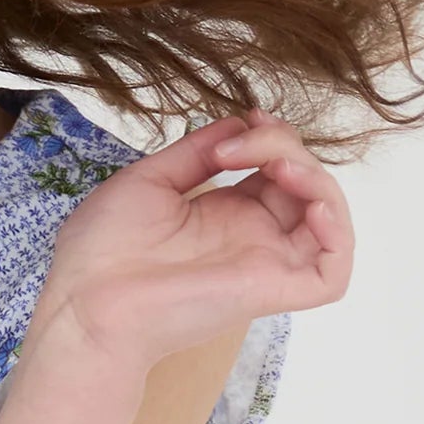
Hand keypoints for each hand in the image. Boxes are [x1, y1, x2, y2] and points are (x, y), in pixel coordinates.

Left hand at [25, 111, 354, 375]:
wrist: (85, 303)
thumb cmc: (101, 250)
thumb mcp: (150, 180)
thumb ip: (196, 153)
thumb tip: (237, 124)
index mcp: (222, 215)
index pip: (274, 169)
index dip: (271, 136)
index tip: (243, 119)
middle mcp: (249, 239)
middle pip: (302, 184)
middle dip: (286, 146)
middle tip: (243, 141)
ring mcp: (262, 265)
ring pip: (325, 220)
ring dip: (317, 179)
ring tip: (279, 165)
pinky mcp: (270, 292)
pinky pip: (331, 274)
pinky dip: (337, 236)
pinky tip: (312, 207)